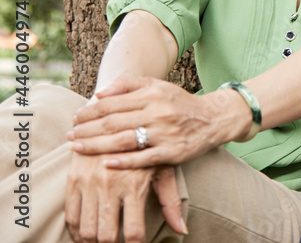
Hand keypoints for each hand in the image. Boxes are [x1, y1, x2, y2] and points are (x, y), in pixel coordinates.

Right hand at [65, 152, 185, 242]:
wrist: (119, 116)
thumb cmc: (149, 145)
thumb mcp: (163, 169)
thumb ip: (171, 201)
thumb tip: (182, 230)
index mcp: (135, 185)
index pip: (133, 231)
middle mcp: (111, 185)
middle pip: (106, 235)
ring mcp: (89, 182)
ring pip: (86, 229)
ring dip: (92, 242)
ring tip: (101, 242)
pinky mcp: (74, 178)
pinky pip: (70, 214)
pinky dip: (75, 230)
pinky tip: (84, 234)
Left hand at [67, 75, 246, 169]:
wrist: (214, 118)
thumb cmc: (180, 103)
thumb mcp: (158, 86)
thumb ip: (129, 85)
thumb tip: (99, 94)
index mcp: (153, 94)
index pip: (112, 103)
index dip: (89, 112)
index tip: (74, 119)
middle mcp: (158, 112)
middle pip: (113, 122)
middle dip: (87, 130)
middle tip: (69, 136)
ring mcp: (166, 133)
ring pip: (124, 140)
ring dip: (96, 146)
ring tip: (77, 148)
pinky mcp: (173, 152)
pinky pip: (144, 159)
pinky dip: (124, 162)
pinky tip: (106, 164)